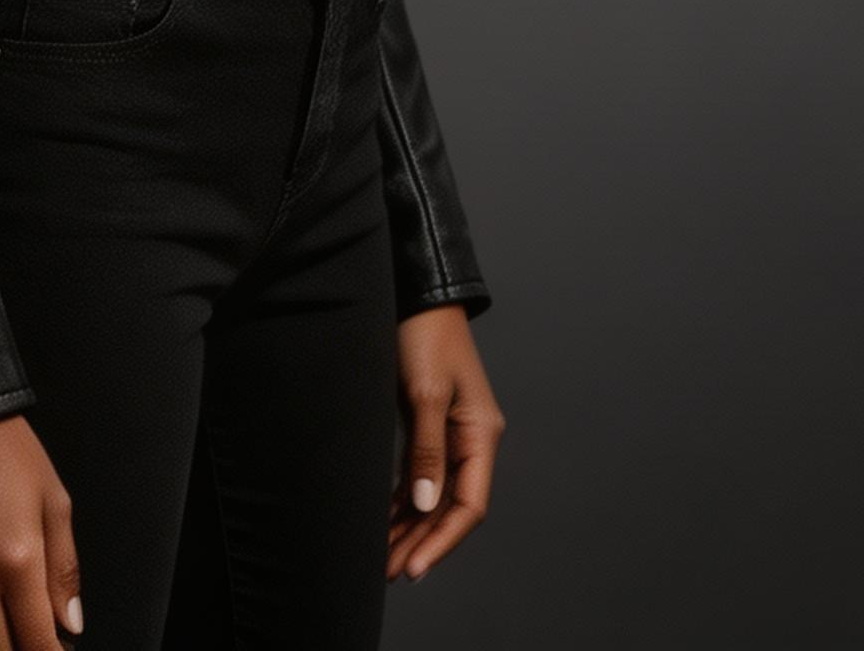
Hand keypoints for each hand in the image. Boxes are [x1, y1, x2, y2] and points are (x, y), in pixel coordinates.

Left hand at [387, 303, 504, 582]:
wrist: (416, 293)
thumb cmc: (425, 335)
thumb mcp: (425, 394)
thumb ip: (427, 451)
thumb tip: (425, 505)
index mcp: (481, 434)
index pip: (469, 505)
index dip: (442, 540)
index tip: (414, 565)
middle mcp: (470, 439)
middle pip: (450, 506)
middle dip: (422, 540)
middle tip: (389, 571)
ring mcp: (450, 433)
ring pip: (433, 494)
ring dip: (410, 525)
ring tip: (382, 556)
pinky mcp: (429, 424)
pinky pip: (421, 475)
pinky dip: (404, 500)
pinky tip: (385, 520)